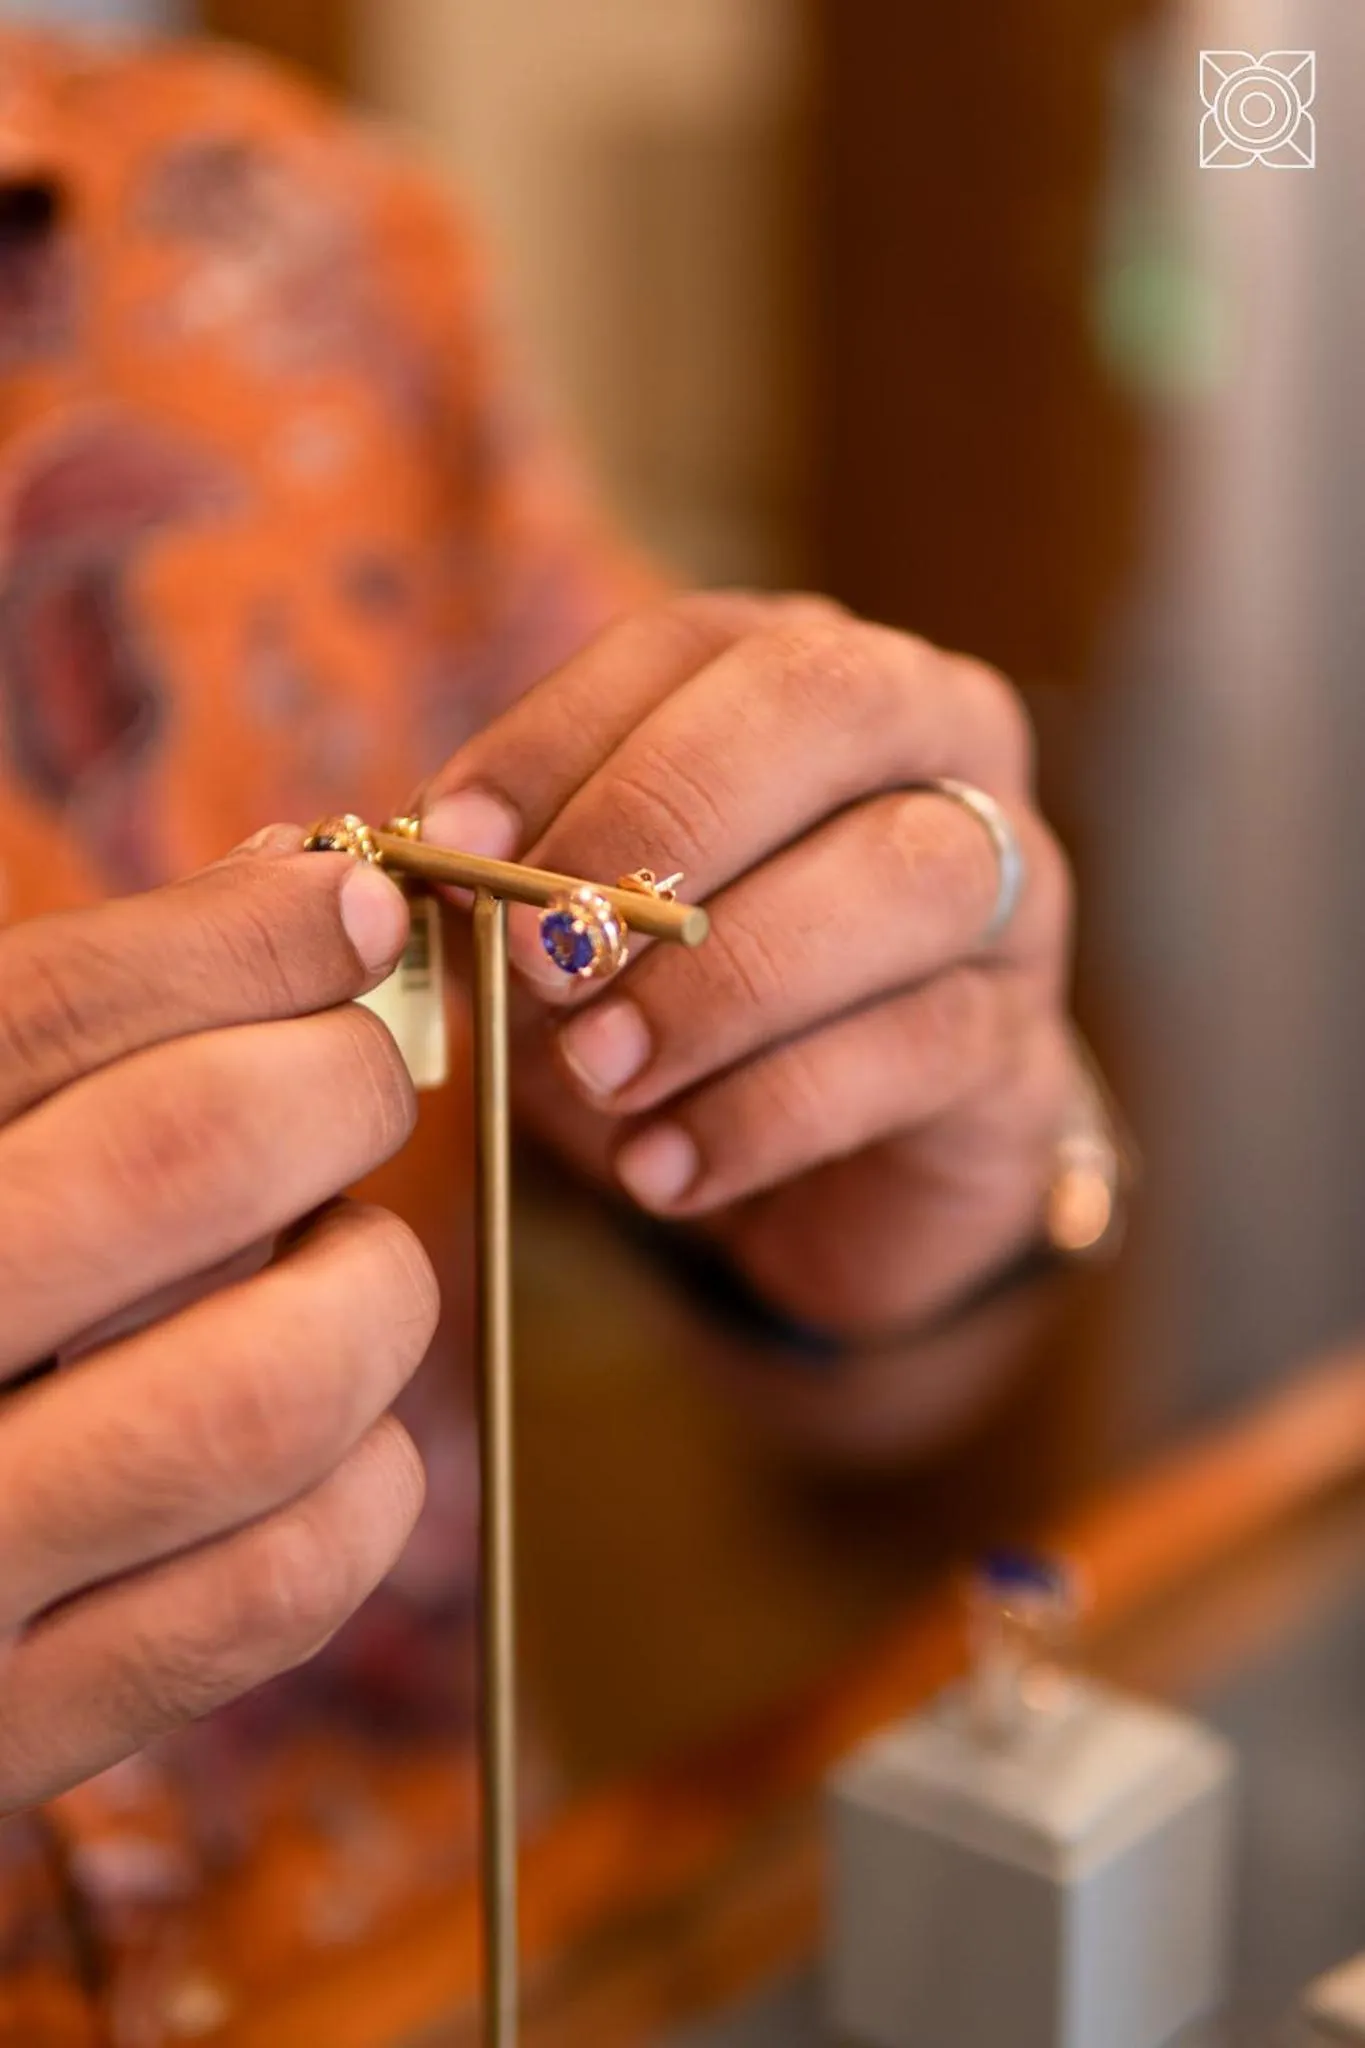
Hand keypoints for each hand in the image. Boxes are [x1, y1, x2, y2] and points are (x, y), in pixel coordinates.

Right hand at [0, 830, 435, 1810]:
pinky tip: (326, 1437)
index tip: (352, 909)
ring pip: (273, 1384)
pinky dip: (366, 1481)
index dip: (239, 939)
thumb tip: (317, 898)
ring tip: (333, 1266)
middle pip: (184, 1159)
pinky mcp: (16, 1735)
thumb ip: (74, 1027)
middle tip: (352, 1086)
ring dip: (368, 1287)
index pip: (45, 1016)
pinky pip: (285, 1582)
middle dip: (336, 1083)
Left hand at [420, 593, 1073, 1337]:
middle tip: (544, 951)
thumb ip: (501, 880)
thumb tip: (348, 868)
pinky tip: (664, 1170)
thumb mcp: (585, 928)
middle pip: (834, 707)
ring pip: (902, 878)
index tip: (445, 842)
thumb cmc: (692, 1006)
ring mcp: (1006, 898)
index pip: (693, 646)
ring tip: (601, 1071)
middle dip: (668, 817)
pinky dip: (771, 1113)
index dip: (562, 734)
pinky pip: (921, 1050)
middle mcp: (938, 753)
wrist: (838, 1167)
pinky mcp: (1018, 1050)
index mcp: (814, 681)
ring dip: (725, 976)